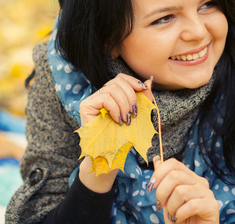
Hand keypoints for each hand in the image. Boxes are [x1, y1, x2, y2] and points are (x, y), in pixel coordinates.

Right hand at [78, 74, 151, 192]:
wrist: (109, 156)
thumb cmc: (122, 137)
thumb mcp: (135, 114)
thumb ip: (141, 98)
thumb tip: (149, 82)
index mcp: (111, 95)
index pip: (120, 78)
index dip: (132, 81)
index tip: (144, 89)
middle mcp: (99, 95)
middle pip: (117, 81)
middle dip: (131, 96)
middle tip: (134, 113)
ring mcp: (91, 100)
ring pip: (112, 89)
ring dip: (124, 104)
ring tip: (126, 119)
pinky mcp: (86, 106)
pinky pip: (105, 98)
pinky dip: (115, 108)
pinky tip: (117, 120)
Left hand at [150, 157, 218, 223]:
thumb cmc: (180, 218)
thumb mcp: (167, 198)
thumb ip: (163, 179)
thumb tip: (157, 159)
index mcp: (189, 177)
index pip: (173, 163)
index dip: (158, 173)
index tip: (151, 188)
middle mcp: (199, 182)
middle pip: (175, 176)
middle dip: (162, 192)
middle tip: (161, 205)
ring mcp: (207, 193)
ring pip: (181, 191)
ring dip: (171, 207)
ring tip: (173, 215)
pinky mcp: (212, 206)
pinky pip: (191, 205)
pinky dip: (180, 214)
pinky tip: (180, 218)